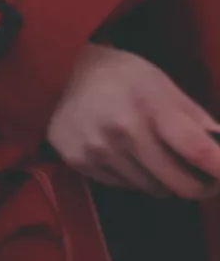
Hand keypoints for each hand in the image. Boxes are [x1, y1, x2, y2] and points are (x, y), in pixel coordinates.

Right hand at [44, 44, 219, 197]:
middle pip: (179, 183)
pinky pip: (124, 186)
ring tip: (162, 161)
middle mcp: (122, 132)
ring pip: (152, 188)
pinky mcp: (78, 162)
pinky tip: (129, 156)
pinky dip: (136, 177)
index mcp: (149, 106)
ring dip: (166, 181)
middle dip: (201, 186)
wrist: (56, 72)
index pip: (196, 149)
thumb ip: (193, 116)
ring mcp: (97, 150)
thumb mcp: (160, 83)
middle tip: (207, 179)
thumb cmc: (118, 75)